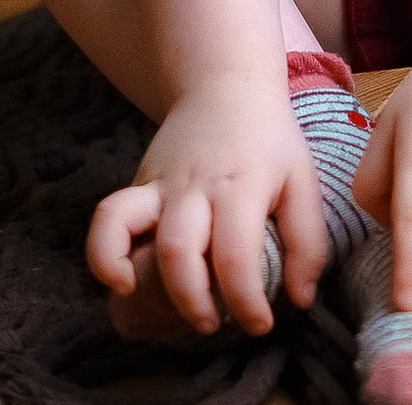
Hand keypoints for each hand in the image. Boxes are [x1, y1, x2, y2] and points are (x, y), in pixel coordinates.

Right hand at [87, 77, 326, 335]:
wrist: (226, 86)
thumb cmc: (269, 141)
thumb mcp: (303, 182)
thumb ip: (308, 242)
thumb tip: (299, 300)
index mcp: (242, 186)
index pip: (236, 255)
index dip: (246, 302)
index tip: (260, 325)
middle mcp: (195, 185)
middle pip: (178, 250)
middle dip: (192, 302)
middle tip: (216, 324)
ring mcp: (159, 183)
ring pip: (130, 231)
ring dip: (142, 281)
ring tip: (165, 314)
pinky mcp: (138, 185)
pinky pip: (108, 219)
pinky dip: (103, 254)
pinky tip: (120, 283)